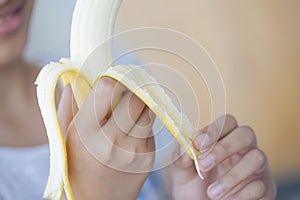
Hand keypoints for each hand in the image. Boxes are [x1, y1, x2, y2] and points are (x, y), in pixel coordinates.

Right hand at [58, 78, 154, 198]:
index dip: (111, 80)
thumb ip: (69, 104)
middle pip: (135, 97)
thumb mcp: (65, 135)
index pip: (108, 88)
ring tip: (126, 114)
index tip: (111, 82)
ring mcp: (135, 150)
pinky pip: (151, 128)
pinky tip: (131, 133)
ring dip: (139, 106)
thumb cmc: (76, 166)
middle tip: (122, 95)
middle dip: (130, 91)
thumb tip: (77, 77)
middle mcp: (113, 141)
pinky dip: (143, 124)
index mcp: (87, 132)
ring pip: (148, 110)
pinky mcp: (149, 157)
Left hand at [165, 115, 275, 199]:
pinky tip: (227, 199)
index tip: (197, 143)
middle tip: (203, 165)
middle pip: (245, 133)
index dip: (212, 130)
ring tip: (211, 192)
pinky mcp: (265, 187)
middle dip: (224, 148)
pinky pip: (260, 185)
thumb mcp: (182, 171)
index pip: (226, 123)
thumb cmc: (193, 183)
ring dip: (232, 175)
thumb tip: (185, 150)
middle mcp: (243, 148)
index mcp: (224, 138)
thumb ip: (182, 158)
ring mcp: (256, 167)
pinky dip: (241, 194)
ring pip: (257, 157)